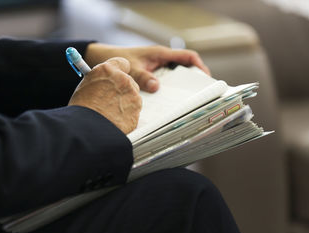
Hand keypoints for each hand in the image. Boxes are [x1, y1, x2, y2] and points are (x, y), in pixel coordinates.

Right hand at [68, 57, 141, 133]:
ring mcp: (133, 96)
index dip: (119, 71)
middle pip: (129, 81)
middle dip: (123, 89)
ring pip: (132, 97)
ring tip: (109, 113)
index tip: (116, 77)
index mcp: (108, 70)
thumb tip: (103, 81)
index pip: (122, 63)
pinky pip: (134, 112)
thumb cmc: (82, 109)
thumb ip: (99, 80)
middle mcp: (123, 79)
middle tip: (111, 99)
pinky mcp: (137, 111)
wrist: (88, 128)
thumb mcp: (86, 86)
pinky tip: (114, 120)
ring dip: (125, 103)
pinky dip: (127, 116)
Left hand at [85, 43, 209, 92]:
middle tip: (199, 95)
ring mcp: (157, 68)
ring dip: (179, 87)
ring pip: (174, 77)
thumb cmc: (118, 58)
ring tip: (185, 101)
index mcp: (161, 54)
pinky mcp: (151, 75)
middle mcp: (162, 60)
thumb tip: (156, 87)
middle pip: (184, 68)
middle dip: (192, 80)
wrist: (103, 58)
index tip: (206, 78)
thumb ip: (142, 77)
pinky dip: (167, 90)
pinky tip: (166, 102)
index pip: (188, 56)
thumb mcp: (131, 68)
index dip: (199, 66)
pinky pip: (164, 82)